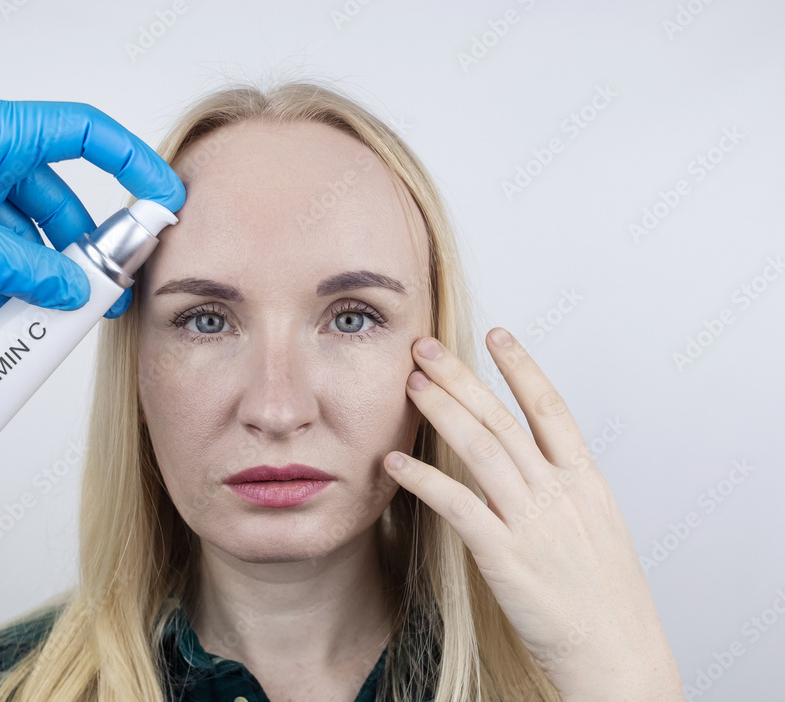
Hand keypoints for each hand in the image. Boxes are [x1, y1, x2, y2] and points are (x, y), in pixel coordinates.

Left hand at [0, 97, 184, 318]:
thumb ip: (16, 265)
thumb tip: (71, 291)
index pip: (84, 134)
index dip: (132, 164)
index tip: (163, 202)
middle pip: (62, 201)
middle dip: (87, 248)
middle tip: (107, 291)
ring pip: (29, 239)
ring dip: (45, 278)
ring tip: (60, 317)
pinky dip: (7, 289)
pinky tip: (13, 321)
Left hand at [383, 328, 684, 700]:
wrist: (619, 656)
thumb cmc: (605, 598)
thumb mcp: (595, 529)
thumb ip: (559, 491)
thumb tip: (523, 464)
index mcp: (586, 482)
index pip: (551, 408)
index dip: (521, 367)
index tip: (496, 333)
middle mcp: (560, 493)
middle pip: (503, 419)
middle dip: (460, 377)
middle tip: (425, 347)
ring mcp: (534, 523)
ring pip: (480, 449)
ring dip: (441, 411)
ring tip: (410, 383)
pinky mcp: (506, 557)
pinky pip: (457, 505)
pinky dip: (424, 478)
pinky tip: (395, 463)